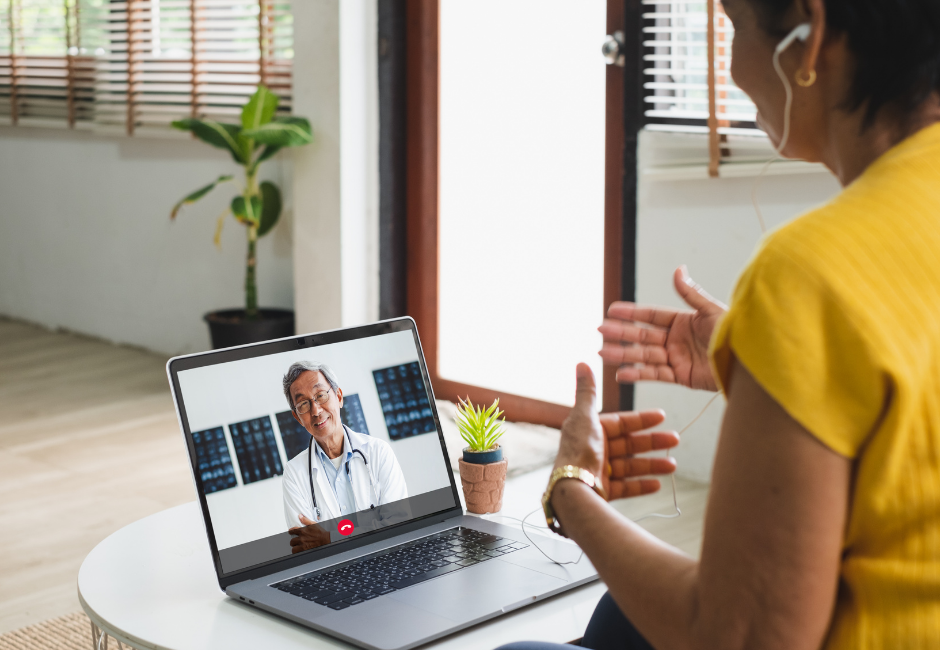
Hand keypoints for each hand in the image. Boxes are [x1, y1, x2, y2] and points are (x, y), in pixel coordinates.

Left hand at [288, 514, 330, 553]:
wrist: (325, 539)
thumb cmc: (320, 532)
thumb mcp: (313, 524)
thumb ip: (305, 520)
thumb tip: (300, 516)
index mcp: (302, 531)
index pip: (292, 531)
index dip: (291, 532)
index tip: (291, 532)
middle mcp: (301, 538)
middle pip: (292, 541)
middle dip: (293, 541)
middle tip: (295, 541)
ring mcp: (302, 544)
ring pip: (293, 547)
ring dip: (295, 547)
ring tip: (297, 546)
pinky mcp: (304, 550)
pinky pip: (296, 552)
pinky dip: (297, 552)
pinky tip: (299, 550)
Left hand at [553, 364, 678, 500]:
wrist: (572, 487)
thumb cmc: (578, 449)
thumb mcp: (584, 416)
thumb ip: (587, 391)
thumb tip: (582, 362)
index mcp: (589, 430)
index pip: (620, 423)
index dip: (641, 419)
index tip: (662, 416)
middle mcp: (593, 450)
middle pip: (628, 445)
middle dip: (652, 442)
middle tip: (676, 439)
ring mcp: (598, 471)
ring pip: (630, 466)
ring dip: (652, 464)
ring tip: (673, 465)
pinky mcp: (602, 490)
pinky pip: (626, 487)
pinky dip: (641, 485)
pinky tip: (658, 484)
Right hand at [599, 266, 726, 391]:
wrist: (747, 361)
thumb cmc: (734, 333)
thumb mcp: (710, 310)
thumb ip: (690, 293)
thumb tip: (678, 269)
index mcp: (683, 322)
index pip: (651, 316)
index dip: (631, 313)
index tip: (611, 310)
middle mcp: (677, 340)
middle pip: (642, 336)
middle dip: (620, 333)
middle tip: (600, 331)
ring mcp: (677, 358)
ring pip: (644, 355)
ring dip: (622, 354)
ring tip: (602, 353)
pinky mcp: (681, 376)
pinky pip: (655, 375)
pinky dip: (637, 374)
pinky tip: (620, 373)